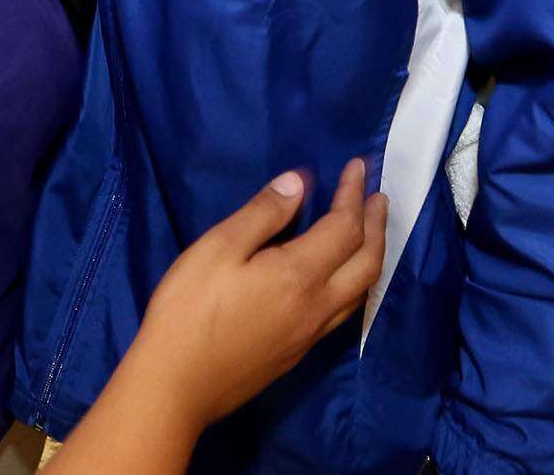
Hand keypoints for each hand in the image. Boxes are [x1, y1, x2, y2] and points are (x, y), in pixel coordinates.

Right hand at [126, 159, 387, 430]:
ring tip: (369, 232)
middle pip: (367, 262)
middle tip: (378, 197)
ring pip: (361, 292)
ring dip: (372, 255)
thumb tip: (299, 183)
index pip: (344, 228)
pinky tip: (340, 278)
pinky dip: (355, 283)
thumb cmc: (189, 311)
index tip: (357, 166)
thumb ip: (262, 214)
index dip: (354, 194)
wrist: (176, 386)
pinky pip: (344, 312)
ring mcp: (310, 334)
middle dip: (376, 225)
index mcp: (299, 275)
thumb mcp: (217, 249)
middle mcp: (317, 306)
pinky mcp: (297, 353)